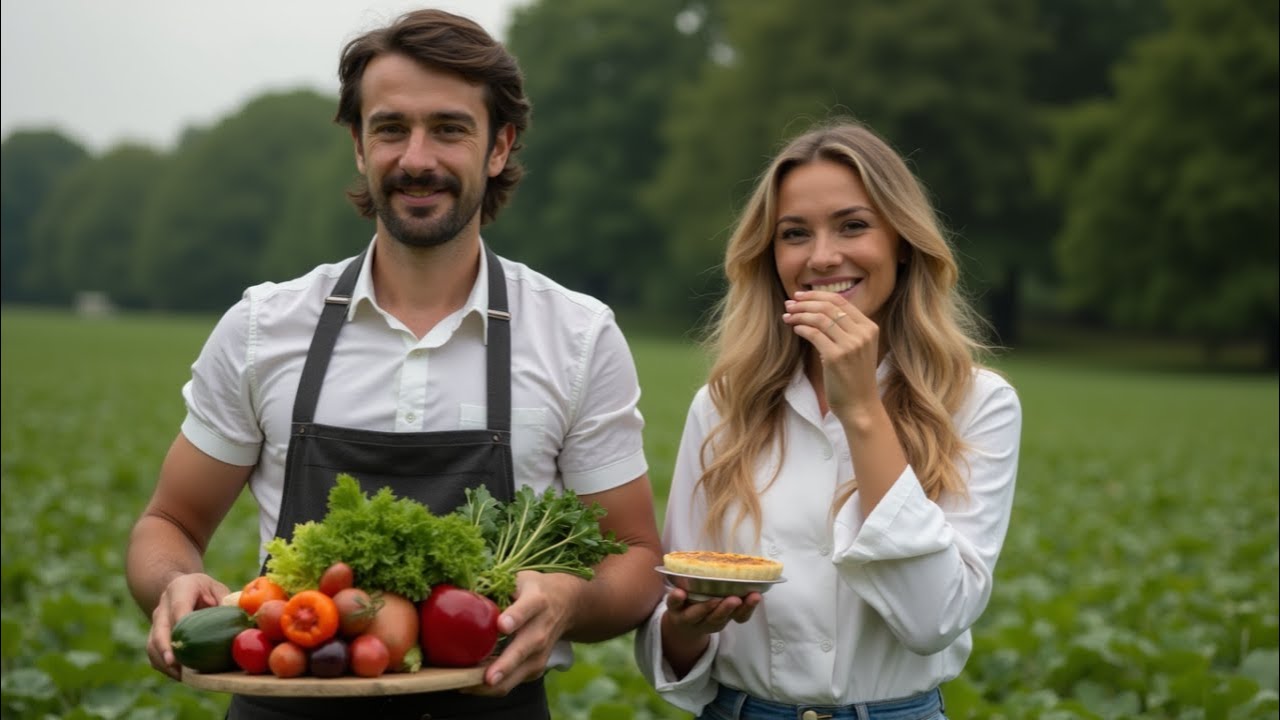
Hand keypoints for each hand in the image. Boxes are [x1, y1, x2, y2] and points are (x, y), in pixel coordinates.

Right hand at [146, 573, 229, 678]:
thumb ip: (225, 602)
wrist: (184, 589)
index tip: (183, 641)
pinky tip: (179, 675)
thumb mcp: (218, 590)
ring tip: (180, 676)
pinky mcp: (154, 636)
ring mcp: (156, 622)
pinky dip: (163, 666)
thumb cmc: (206, 591)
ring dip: (164, 662)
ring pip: (153, 644)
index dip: (180, 625)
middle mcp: (163, 605)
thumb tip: (239, 619)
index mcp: (180, 589)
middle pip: (160, 629)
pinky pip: (153, 653)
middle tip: (174, 664)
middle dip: (165, 648)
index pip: (178, 607)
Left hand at [465, 571, 584, 696]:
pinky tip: (469, 684)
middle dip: (505, 665)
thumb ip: (495, 585)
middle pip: (523, 649)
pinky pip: (511, 684)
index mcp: (536, 601)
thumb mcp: (519, 579)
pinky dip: (490, 688)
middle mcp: (541, 630)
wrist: (566, 604)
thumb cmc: (533, 590)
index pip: (526, 610)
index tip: (502, 625)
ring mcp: (541, 653)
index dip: (514, 617)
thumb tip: (461, 592)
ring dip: (491, 684)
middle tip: (488, 678)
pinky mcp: (536, 669)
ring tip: (463, 685)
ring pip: (517, 674)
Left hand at [659, 587, 760, 673]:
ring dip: (706, 607)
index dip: (747, 608)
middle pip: (717, 618)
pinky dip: (676, 598)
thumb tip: (754, 577)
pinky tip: (680, 592)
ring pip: (698, 615)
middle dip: (727, 609)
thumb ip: (738, 595)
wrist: (681, 626)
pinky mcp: (673, 608)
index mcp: (722, 618)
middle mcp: (706, 621)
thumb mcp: (724, 608)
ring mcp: (688, 617)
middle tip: (736, 599)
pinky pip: (673, 604)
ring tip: (714, 599)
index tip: (756, 596)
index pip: (739, 617)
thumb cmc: (708, 610)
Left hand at [783, 290, 881, 413]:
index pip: (840, 301)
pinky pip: (814, 334)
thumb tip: (817, 308)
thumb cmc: (854, 378)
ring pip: (819, 318)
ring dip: (799, 314)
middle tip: (789, 304)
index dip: (817, 295)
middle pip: (828, 307)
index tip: (800, 295)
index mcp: (869, 328)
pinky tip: (794, 328)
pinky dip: (801, 328)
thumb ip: (846, 329)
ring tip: (787, 316)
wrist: (860, 406)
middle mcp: (862, 334)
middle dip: (804, 303)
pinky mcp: (836, 357)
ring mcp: (850, 345)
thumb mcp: (857, 348)